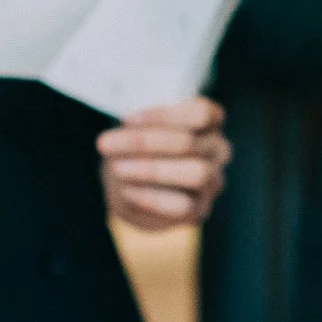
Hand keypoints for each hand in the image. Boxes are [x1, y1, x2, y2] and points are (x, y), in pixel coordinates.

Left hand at [97, 97, 229, 230]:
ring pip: (197, 173)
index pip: (202, 113)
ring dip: (152, 170)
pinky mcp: (200, 208)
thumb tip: (127, 135)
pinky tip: (127, 191)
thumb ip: (137, 130)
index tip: (127, 120)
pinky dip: (151, 198)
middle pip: (190, 142)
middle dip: (144, 142)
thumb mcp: (134, 132)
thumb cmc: (136, 151)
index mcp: (209, 123)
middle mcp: (218, 149)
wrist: (131, 189)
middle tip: (104, 144)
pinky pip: (183, 205)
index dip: (164, 115)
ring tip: (119, 168)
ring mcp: (213, 180)